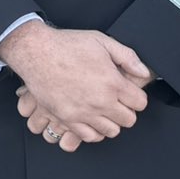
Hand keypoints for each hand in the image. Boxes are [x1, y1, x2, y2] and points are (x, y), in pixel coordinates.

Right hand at [0, 21, 150, 142]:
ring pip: (111, 131)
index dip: (137, 97)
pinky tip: (91, 118)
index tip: (129, 92)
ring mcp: (84, 113)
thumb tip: (143, 72)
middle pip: (128, 120)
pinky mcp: (68, 119)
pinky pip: (90, 136)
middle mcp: (101, 101)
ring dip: (111, 122)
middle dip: (126, 110)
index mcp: (113, 82)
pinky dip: (94, 130)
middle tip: (117, 100)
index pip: (140, 103)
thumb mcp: (102, 41)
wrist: (36, 53)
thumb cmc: (67, 45)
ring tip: (104, 110)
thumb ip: (127, 57)